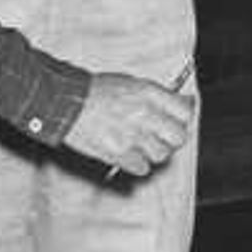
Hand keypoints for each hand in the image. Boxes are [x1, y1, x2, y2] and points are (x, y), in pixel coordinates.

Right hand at [66, 70, 195, 177]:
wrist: (65, 102)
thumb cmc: (95, 91)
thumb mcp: (131, 83)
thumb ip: (158, 95)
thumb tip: (185, 102)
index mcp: (149, 93)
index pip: (185, 111)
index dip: (184, 118)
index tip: (177, 120)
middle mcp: (145, 114)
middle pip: (179, 137)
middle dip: (172, 138)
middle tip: (161, 136)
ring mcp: (133, 135)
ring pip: (162, 155)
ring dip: (153, 151)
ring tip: (139, 144)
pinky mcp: (120, 154)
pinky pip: (143, 168)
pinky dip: (138, 164)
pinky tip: (129, 154)